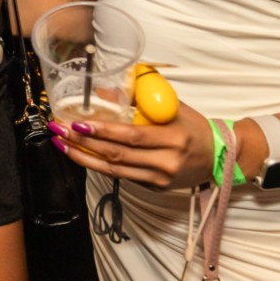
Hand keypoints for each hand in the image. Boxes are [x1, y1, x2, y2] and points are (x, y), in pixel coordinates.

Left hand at [48, 103, 214, 189]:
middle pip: (118, 155)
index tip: (79, 123)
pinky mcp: (155, 188)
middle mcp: (166, 162)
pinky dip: (99, 166)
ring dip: (84, 158)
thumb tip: (102, 92)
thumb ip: (138, 100)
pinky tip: (82, 155)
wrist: (219, 156)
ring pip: (115, 170)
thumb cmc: (194, 126)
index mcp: (173, 137)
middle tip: (60, 131)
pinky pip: (122, 176)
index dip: (103, 132)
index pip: (132, 136)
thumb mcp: (172, 107)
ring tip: (62, 145)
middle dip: (84, 143)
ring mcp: (160, 179)